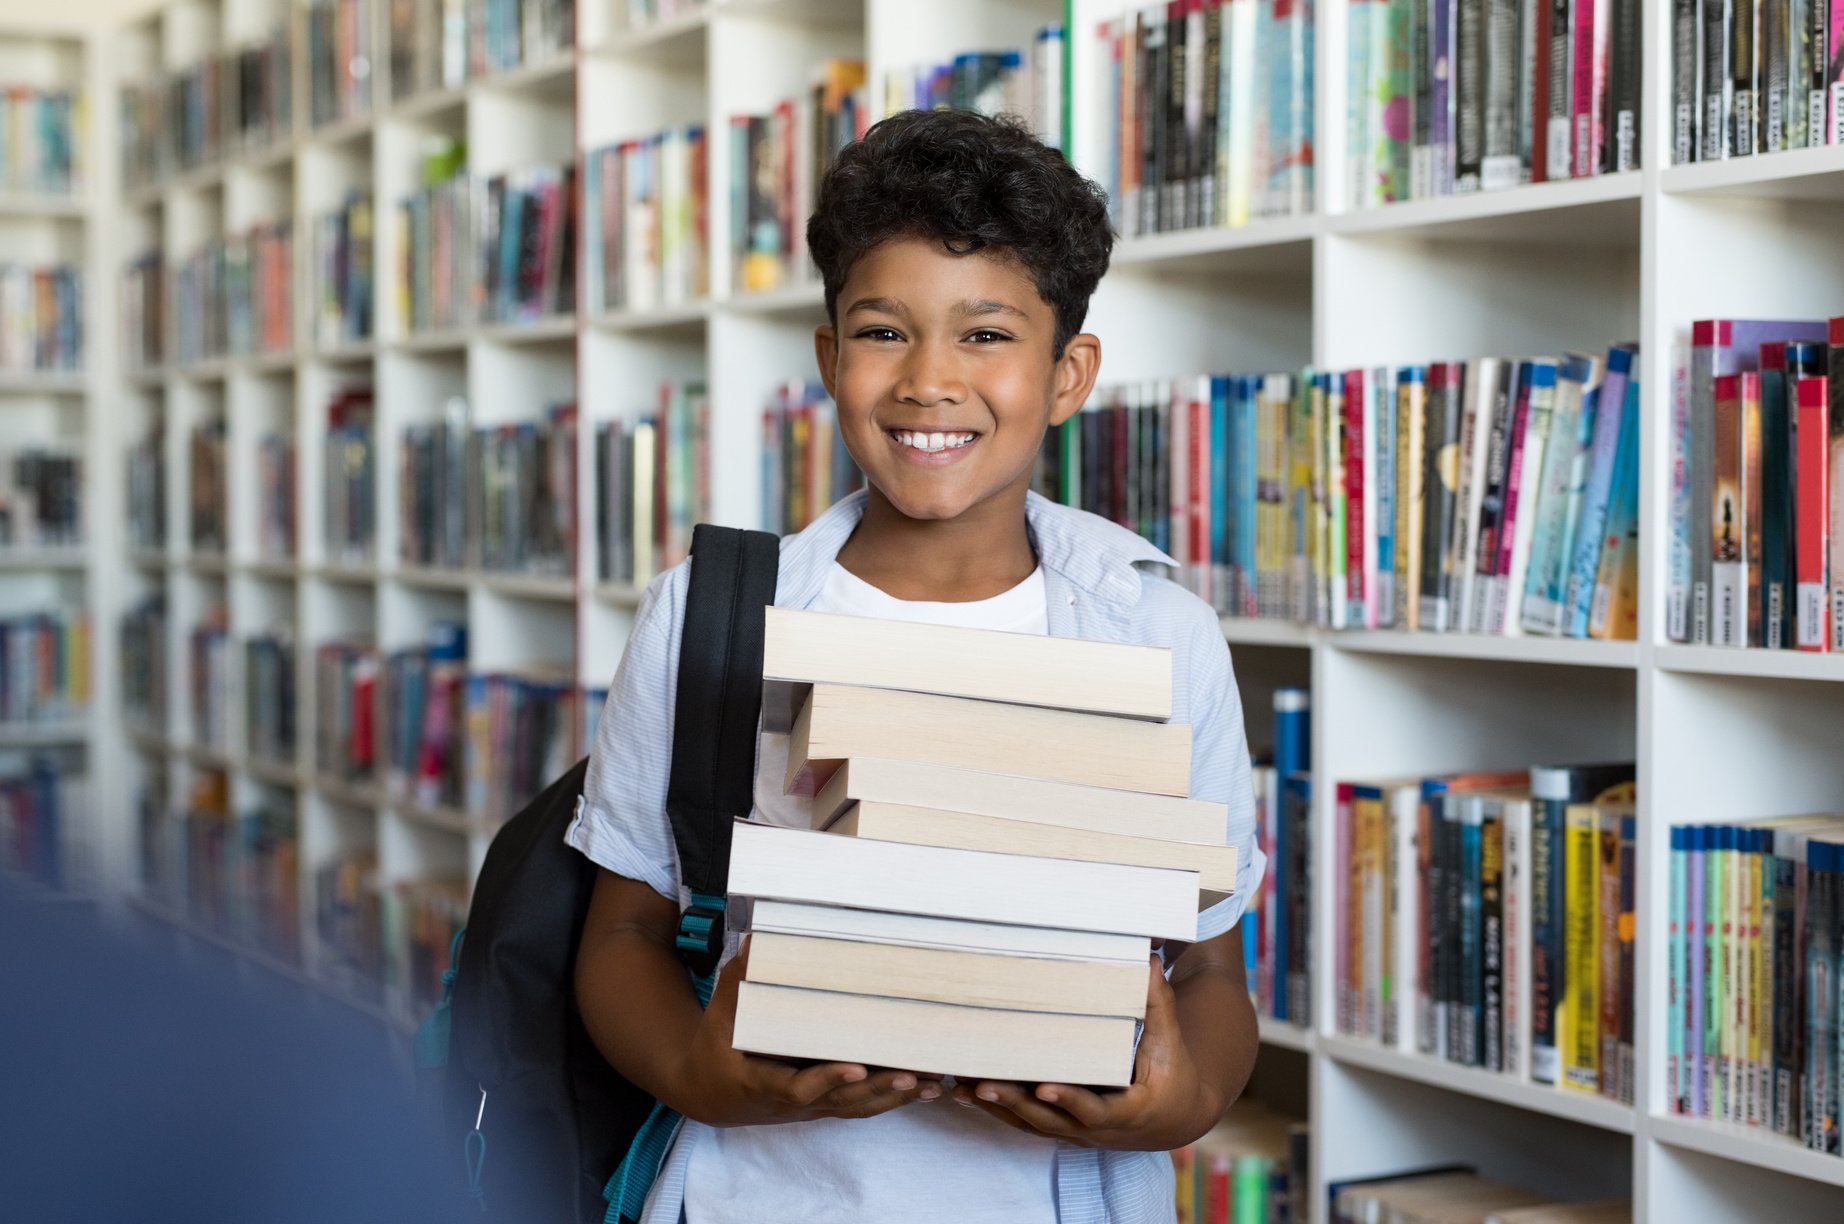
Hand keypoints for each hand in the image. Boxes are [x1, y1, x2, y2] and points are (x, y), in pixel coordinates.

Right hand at [671, 935, 938, 1126]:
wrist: (711, 1094)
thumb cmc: (716, 1049)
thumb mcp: (719, 1017)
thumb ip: (737, 982)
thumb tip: (756, 939)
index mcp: (762, 1083)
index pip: (800, 1087)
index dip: (829, 1078)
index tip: (856, 1065)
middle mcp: (792, 1103)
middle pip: (841, 1101)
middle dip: (878, 1088)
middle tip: (913, 1073)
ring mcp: (812, 1107)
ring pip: (857, 1107)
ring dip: (895, 1097)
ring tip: (933, 1081)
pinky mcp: (824, 1106)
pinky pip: (861, 1107)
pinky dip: (894, 1100)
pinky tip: (925, 1089)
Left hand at [952, 957, 1217, 1149]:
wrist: (1172, 1117)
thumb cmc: (1171, 1075)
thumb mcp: (1169, 1044)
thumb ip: (1157, 1006)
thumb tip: (1149, 962)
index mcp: (1126, 1111)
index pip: (1093, 1110)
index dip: (1069, 1100)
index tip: (1044, 1086)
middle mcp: (1095, 1128)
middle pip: (1049, 1120)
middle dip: (1014, 1103)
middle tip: (982, 1084)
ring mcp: (1075, 1130)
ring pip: (1030, 1123)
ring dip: (997, 1107)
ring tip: (961, 1087)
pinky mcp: (1061, 1126)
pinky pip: (1025, 1121)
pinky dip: (997, 1109)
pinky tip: (966, 1094)